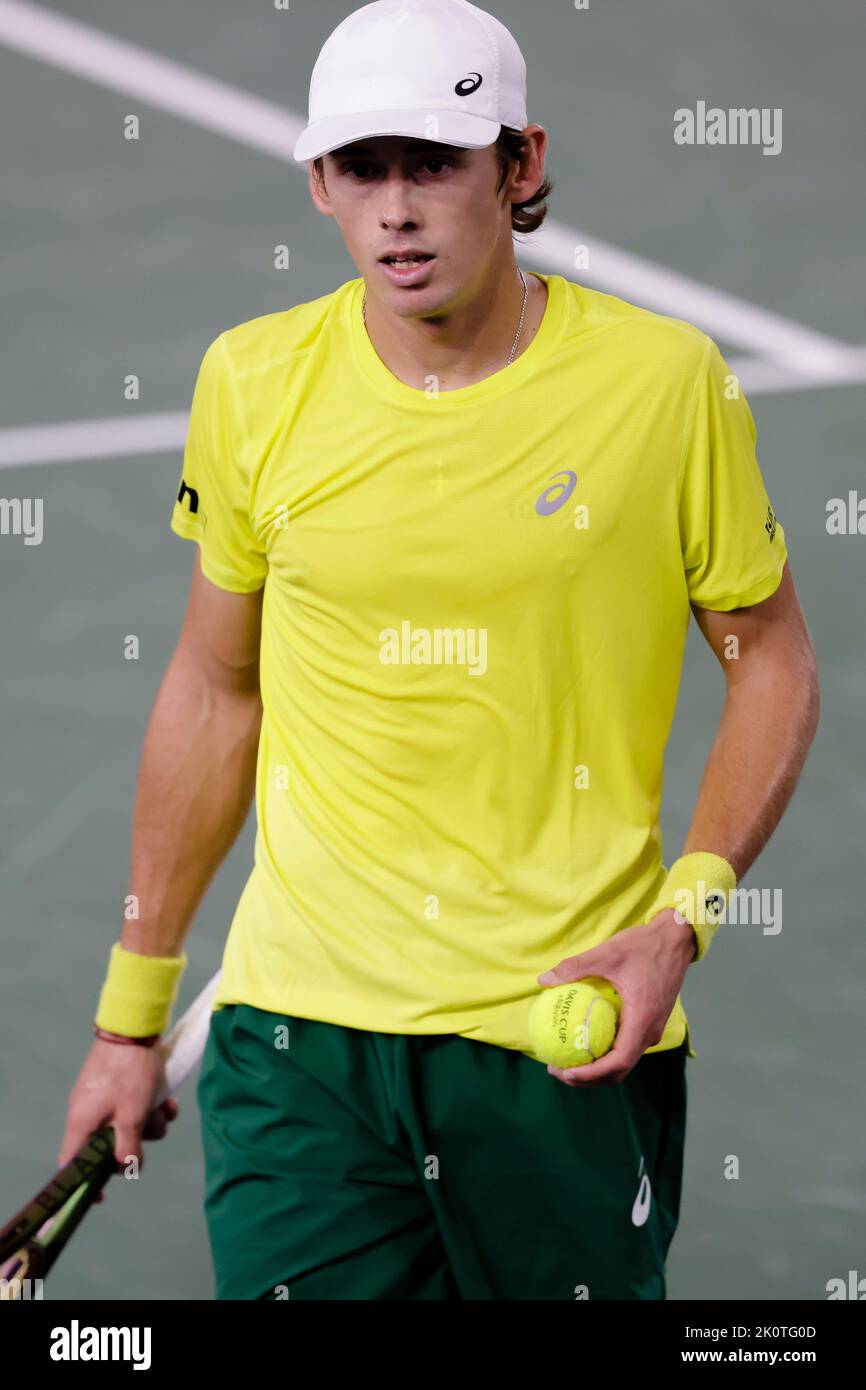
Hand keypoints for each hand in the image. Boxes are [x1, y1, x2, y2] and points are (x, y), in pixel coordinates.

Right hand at [58, 1038, 180, 1199]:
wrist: (134, 1026)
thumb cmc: (130, 1073)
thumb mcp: (132, 1116)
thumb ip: (127, 1147)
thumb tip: (126, 1169)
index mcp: (81, 1123)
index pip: (72, 1164)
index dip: (84, 1183)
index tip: (102, 1195)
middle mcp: (87, 1112)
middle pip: (109, 1145)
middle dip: (137, 1140)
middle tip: (152, 1126)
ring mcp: (102, 1098)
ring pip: (128, 1125)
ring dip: (151, 1120)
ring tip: (166, 1106)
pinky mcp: (117, 1085)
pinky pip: (134, 1106)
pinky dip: (152, 1105)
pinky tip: (169, 1098)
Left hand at [536, 908, 695, 1087]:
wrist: (675, 940)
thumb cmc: (644, 946)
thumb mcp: (607, 953)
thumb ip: (576, 967)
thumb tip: (544, 980)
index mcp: (642, 1020)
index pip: (618, 1062)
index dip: (591, 1074)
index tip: (565, 1072)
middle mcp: (649, 1032)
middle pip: (619, 1070)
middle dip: (588, 1078)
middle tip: (557, 1068)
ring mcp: (651, 1030)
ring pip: (623, 1062)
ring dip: (596, 1069)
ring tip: (566, 1060)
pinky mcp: (649, 1024)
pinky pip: (626, 1047)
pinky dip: (605, 1054)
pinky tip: (584, 1040)